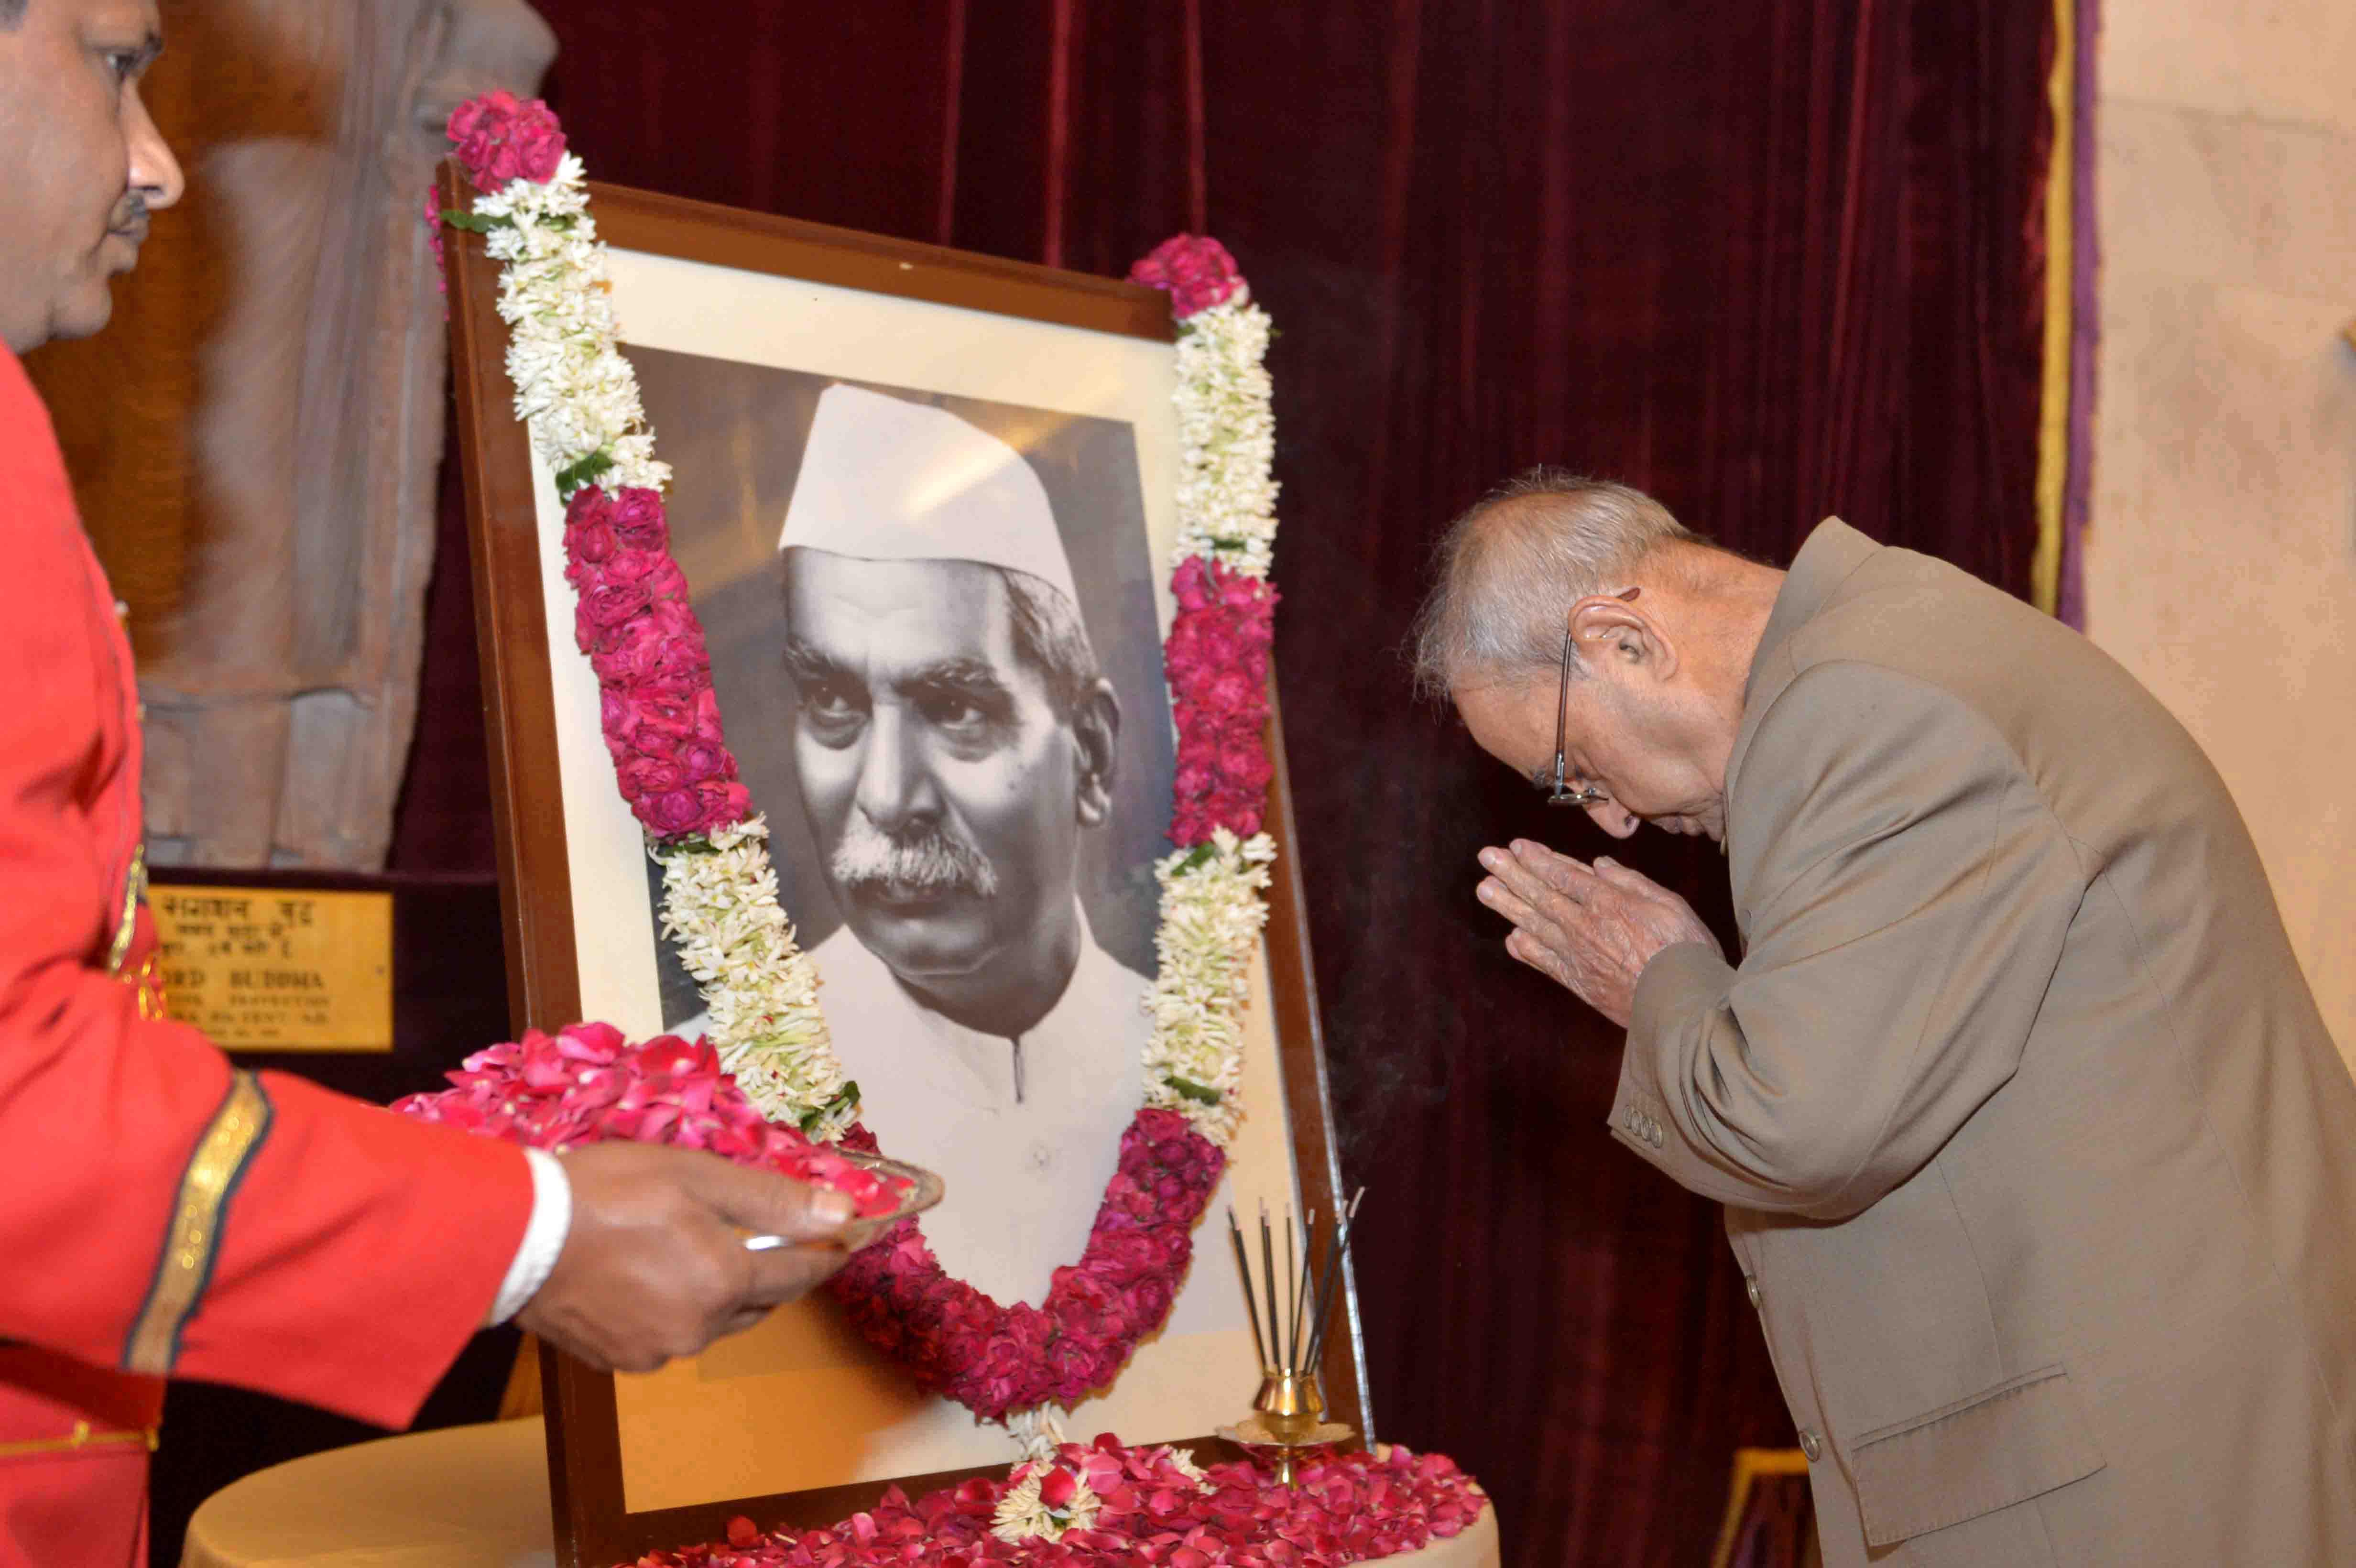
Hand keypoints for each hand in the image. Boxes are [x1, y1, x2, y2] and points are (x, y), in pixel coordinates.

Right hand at [517, 1142, 855, 1372]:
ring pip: (713, 1321)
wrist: (514, 1236)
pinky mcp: (619, 1360)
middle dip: (771, 1272)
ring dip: (721, 1292)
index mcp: (725, 1282)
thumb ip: (772, 1200)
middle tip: (768, 1239)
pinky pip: (668, 1334)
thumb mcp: (697, 1176)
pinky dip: (675, 1308)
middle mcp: (699, 1328)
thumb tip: (843, 1215)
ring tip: (700, 1252)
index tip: (845, 1242)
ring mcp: (657, 1351)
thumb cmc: (608, 1191)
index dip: (825, 1256)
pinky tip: (653, 1277)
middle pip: (758, 1301)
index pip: (799, 1274)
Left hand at [1476, 840, 1722, 1026]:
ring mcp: (1577, 955)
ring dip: (1507, 905)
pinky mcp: (1579, 982)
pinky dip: (1526, 950)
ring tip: (1484, 889)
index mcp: (1607, 902)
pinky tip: (1511, 938)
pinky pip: (1545, 962)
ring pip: (1534, 925)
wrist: (1682, 1006)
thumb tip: (1599, 865)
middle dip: (1511, 873)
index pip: (1562, 875)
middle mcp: (1584, 926)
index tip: (1515, 846)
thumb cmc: (1685, 950)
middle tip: (1486, 857)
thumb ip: (1631, 882)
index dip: (1537, 859)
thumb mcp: (1669, 903)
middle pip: (1540, 895)